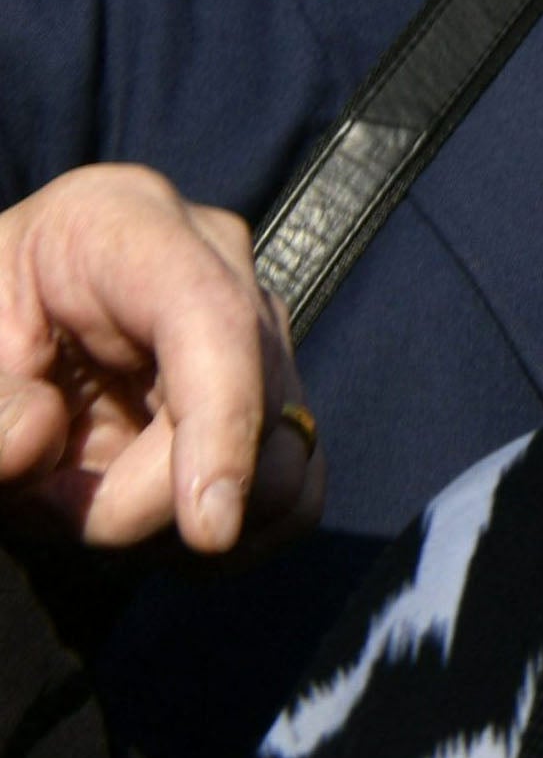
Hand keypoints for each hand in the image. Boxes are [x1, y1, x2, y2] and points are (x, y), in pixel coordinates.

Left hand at [0, 165, 316, 555]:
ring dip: (180, 521)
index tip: (209, 532)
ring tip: (78, 505)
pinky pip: (294, 488)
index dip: (222, 421)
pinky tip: (149, 526)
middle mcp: (213, 264)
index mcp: (121, 225)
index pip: (212, 316)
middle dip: (147, 498)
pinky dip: (232, 531)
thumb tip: (34, 442)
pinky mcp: (270, 391)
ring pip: (280, 460)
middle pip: (248, 408)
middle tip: (37, 508)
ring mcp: (254, 328)